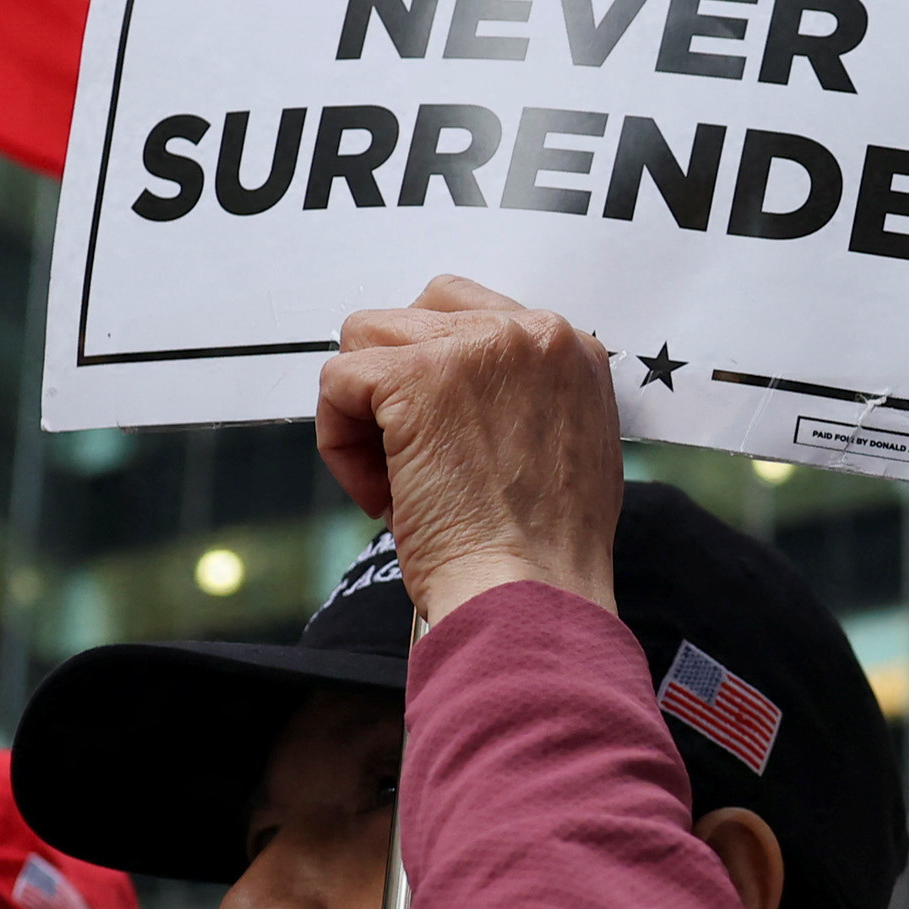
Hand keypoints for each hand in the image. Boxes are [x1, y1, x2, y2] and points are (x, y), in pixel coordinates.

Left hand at [317, 277, 624, 626]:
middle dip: (396, 381)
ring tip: (394, 479)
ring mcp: (471, 350)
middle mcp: (528, 334)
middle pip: (415, 314)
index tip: (442, 436)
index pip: (472, 316)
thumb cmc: (545, 554)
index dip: (438, 375)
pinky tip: (380, 495)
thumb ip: (529, 401)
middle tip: (409, 455)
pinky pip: (338, 381)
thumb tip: (466, 395)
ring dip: (364, 411)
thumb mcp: (570, 450)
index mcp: (570, 349)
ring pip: (366, 339)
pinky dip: (339, 443)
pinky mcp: (415, 379)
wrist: (531, 593)